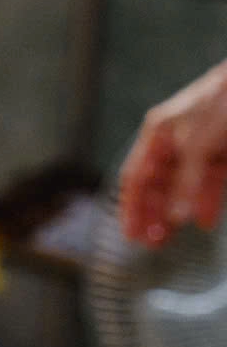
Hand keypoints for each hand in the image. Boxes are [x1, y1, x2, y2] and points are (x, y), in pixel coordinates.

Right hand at [118, 61, 226, 243]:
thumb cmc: (220, 103)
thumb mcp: (197, 143)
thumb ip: (186, 181)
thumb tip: (176, 216)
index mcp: (158, 135)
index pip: (135, 177)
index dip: (130, 206)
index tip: (129, 233)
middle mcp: (176, 144)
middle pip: (158, 186)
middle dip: (153, 214)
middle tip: (151, 243)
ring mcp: (200, 151)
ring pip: (183, 189)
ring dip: (178, 212)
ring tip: (173, 237)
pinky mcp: (223, 157)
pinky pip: (210, 185)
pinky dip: (206, 202)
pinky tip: (205, 220)